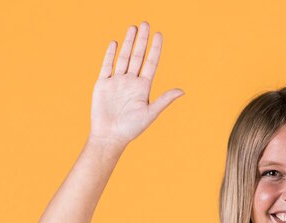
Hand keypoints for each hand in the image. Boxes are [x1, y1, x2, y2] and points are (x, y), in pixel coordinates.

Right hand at [88, 22, 183, 148]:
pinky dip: (111, 54)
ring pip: (123, 57)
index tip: (159, 35)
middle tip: (146, 24)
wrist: (110, 136)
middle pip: (137, 56)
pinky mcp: (102, 84)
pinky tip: (116, 43)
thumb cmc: (131, 129)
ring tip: (133, 27)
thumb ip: (164, 100)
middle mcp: (131, 82)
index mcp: (143, 88)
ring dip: (128, 43)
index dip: (155, 49)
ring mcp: (117, 82)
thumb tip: (182, 91)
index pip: (151, 64)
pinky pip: (107, 65)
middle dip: (142, 40)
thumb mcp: (150, 113)